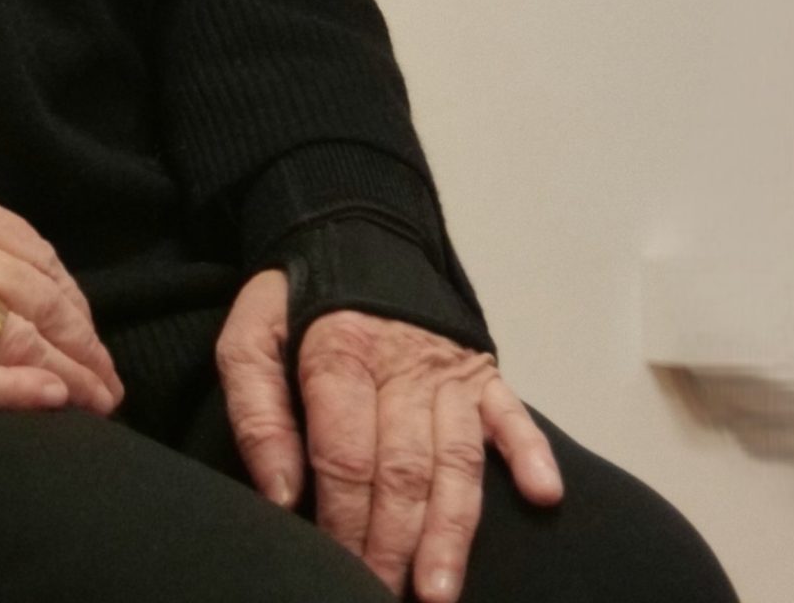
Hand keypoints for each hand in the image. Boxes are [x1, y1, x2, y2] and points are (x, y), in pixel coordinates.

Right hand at [0, 152, 125, 417]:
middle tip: (109, 381)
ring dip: (68, 372)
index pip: (34, 249)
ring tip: (96, 404)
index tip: (91, 330)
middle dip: (85, 341)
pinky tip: (48, 402)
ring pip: (16, 332)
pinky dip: (12, 389)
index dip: (73, 297)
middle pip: (40, 293)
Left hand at [216, 265, 562, 601]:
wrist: (351, 227)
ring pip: (456, 458)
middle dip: (393, 543)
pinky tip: (543, 495)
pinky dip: (531, 452)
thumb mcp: (249, 334)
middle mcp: (401, 362)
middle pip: (403, 467)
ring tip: (441, 591)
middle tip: (383, 598)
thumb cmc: (294, 296)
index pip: (345, 450)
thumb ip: (256, 410)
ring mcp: (447, 368)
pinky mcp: (480, 370)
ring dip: (452, 529)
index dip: (342, 517)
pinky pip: (512, 413)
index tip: (336, 570)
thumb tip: (280, 495)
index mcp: (339, 349)